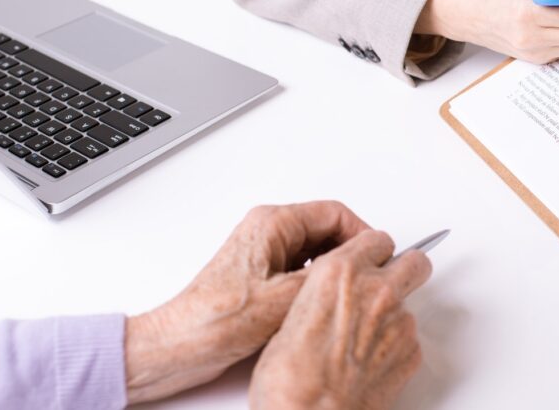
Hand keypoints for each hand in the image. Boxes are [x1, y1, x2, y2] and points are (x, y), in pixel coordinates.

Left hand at [124, 201, 372, 403]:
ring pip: (317, 250)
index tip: (378, 257)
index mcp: (272, 225)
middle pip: (328, 229)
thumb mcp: (285, 300)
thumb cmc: (215, 320)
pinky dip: (319, 282)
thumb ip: (328, 277)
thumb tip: (363, 264)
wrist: (181, 345)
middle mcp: (267, 232)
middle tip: (369, 277)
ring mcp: (264, 252)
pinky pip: (303, 268)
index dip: (363, 234)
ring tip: (348, 293)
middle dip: (351, 253)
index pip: (335, 213)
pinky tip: (324, 305)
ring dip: (335, 269)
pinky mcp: (262, 274)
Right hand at [249, 230, 431, 409]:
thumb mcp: (292, 314)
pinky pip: (409, 340)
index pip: (376, 239)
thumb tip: (331, 298)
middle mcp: (375, 290)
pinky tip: (369, 361)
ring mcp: (399, 321)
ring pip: (409, 305)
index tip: (371, 257)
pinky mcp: (411, 352)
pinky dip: (395, 347)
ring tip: (363, 340)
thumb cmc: (290, 376)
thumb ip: (323, 295)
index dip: (374, 250)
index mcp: (340, 272)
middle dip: (406, 269)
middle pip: (415, 262)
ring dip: (393, 315)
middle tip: (391, 283)